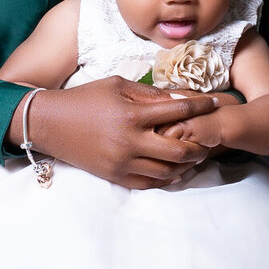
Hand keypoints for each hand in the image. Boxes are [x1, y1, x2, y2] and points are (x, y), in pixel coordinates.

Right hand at [16, 78, 219, 188]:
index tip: (218, 102)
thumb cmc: (85, 98)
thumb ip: (150, 94)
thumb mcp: (117, 85)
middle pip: (180, 150)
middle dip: (200, 145)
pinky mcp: (115, 176)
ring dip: (187, 165)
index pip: (179, 112)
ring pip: (168, 171)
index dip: (203, 107)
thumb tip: (181, 100)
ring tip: (196, 155)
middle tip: (209, 139)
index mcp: (132, 114)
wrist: (50, 123)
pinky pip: (149, 183)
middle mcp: (130, 142)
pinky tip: (175, 170)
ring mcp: (122, 163)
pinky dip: (167, 178)